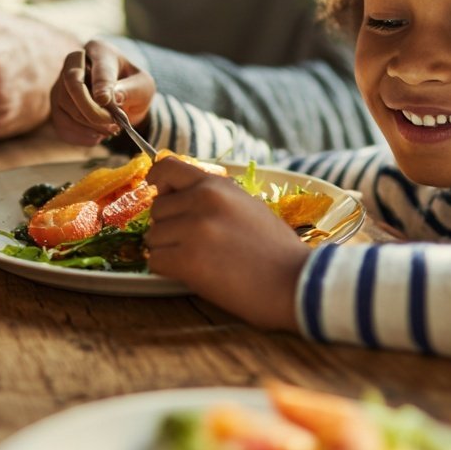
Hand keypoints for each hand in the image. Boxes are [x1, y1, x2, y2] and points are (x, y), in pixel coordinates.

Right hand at [51, 39, 155, 146]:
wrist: (123, 98)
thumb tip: (113, 98)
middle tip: (113, 125)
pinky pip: (60, 123)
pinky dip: (79, 135)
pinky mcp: (57, 105)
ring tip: (111, 131)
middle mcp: (74, 63)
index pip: (96, 67)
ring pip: (64, 105)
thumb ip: (131, 89)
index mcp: (99, 51)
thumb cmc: (133, 87)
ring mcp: (60, 84)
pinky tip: (96, 137)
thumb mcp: (143, 85)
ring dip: (88, 125)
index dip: (101, 85)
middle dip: (91, 109)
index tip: (107, 100)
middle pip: (72, 84)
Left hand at [145, 157, 310, 330]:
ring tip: (201, 261)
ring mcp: (193, 229)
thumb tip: (179, 196)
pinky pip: (154, 261)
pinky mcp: (187, 260)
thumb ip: (214, 198)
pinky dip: (168, 270)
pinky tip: (194, 274)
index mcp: (217, 185)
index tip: (157, 191)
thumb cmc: (277, 249)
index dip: (157, 181)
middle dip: (168, 228)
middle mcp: (201, 200)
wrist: (297, 282)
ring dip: (168, 251)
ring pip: (153, 237)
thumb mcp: (247, 206)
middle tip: (195, 244)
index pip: (166, 167)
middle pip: (157, 210)